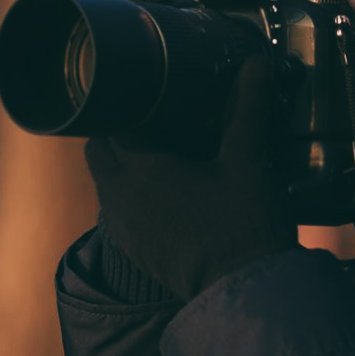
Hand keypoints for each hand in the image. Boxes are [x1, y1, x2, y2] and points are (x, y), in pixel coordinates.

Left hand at [86, 54, 296, 301]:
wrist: (244, 292)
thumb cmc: (244, 223)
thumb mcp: (248, 161)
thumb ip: (246, 109)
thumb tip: (255, 63)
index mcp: (140, 166)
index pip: (113, 120)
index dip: (129, 103)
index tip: (151, 93)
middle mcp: (120, 195)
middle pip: (99, 150)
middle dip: (118, 132)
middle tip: (153, 121)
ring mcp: (123, 226)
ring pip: (106, 183)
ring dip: (123, 166)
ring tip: (160, 155)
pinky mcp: (134, 249)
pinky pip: (118, 211)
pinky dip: (132, 196)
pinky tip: (166, 193)